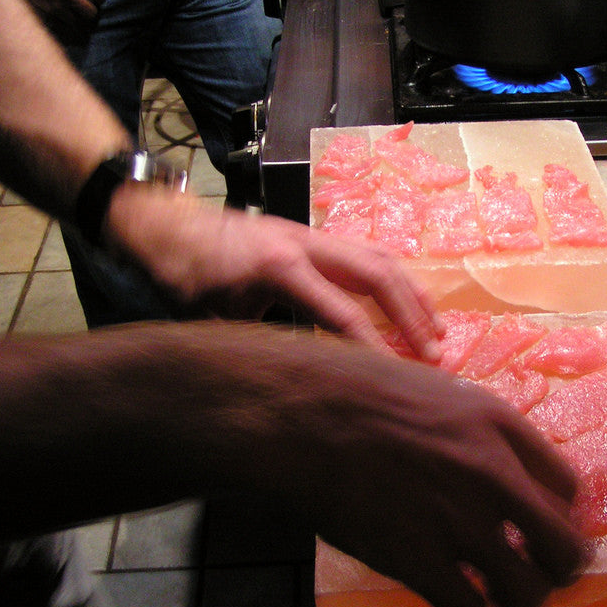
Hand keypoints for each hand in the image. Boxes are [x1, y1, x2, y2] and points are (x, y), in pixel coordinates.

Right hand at [0, 0, 105, 31]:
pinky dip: (63, 26)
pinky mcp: (42, 13)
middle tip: (86, 8)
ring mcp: (54, 6)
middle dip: (91, 11)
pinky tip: (62, 22)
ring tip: (75, 18)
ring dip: (78, 21)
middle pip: (91, 14)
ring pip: (77, 24)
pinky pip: (60, 27)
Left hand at [106, 188, 443, 359]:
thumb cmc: (184, 272)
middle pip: (378, 274)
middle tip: (438, 353)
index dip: (376, 347)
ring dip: (413, 294)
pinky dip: (394, 279)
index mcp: (281, 267)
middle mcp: (306, 243)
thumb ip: (260, 346)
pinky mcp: (313, 235)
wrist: (167, 223)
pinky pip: (366, 252)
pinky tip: (409, 301)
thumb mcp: (214, 318)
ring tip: (438, 329)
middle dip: (413, 315)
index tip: (400, 377)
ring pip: (379, 257)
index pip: (344, 313)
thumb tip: (301, 383)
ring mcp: (312, 234)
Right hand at [222, 335, 588, 606]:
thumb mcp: (439, 390)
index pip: (569, 487)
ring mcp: (458, 523)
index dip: (559, 513)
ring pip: (527, 595)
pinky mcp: (417, 561)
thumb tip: (505, 467)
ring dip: (516, 599)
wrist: (302, 412)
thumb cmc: (359, 390)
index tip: (540, 522)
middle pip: (566, 551)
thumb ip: (481, 430)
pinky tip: (450, 595)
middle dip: (557, 567)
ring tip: (496, 593)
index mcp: (501, 428)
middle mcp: (494, 477)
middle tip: (534, 569)